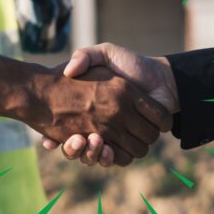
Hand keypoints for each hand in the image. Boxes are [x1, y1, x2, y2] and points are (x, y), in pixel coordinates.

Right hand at [24, 66, 171, 166]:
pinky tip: (106, 148)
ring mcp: (115, 136)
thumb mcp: (104, 54)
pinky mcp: (130, 144)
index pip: (64, 128)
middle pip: (78, 148)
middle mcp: (99, 125)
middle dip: (74, 149)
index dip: (55, 135)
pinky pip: (116, 159)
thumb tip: (68, 70)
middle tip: (76, 139)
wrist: (160, 77)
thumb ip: (85, 56)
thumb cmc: (131, 64)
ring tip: (94, 141)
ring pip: (95, 156)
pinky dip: (109, 158)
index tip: (52, 136)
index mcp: (90, 110)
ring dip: (91, 154)